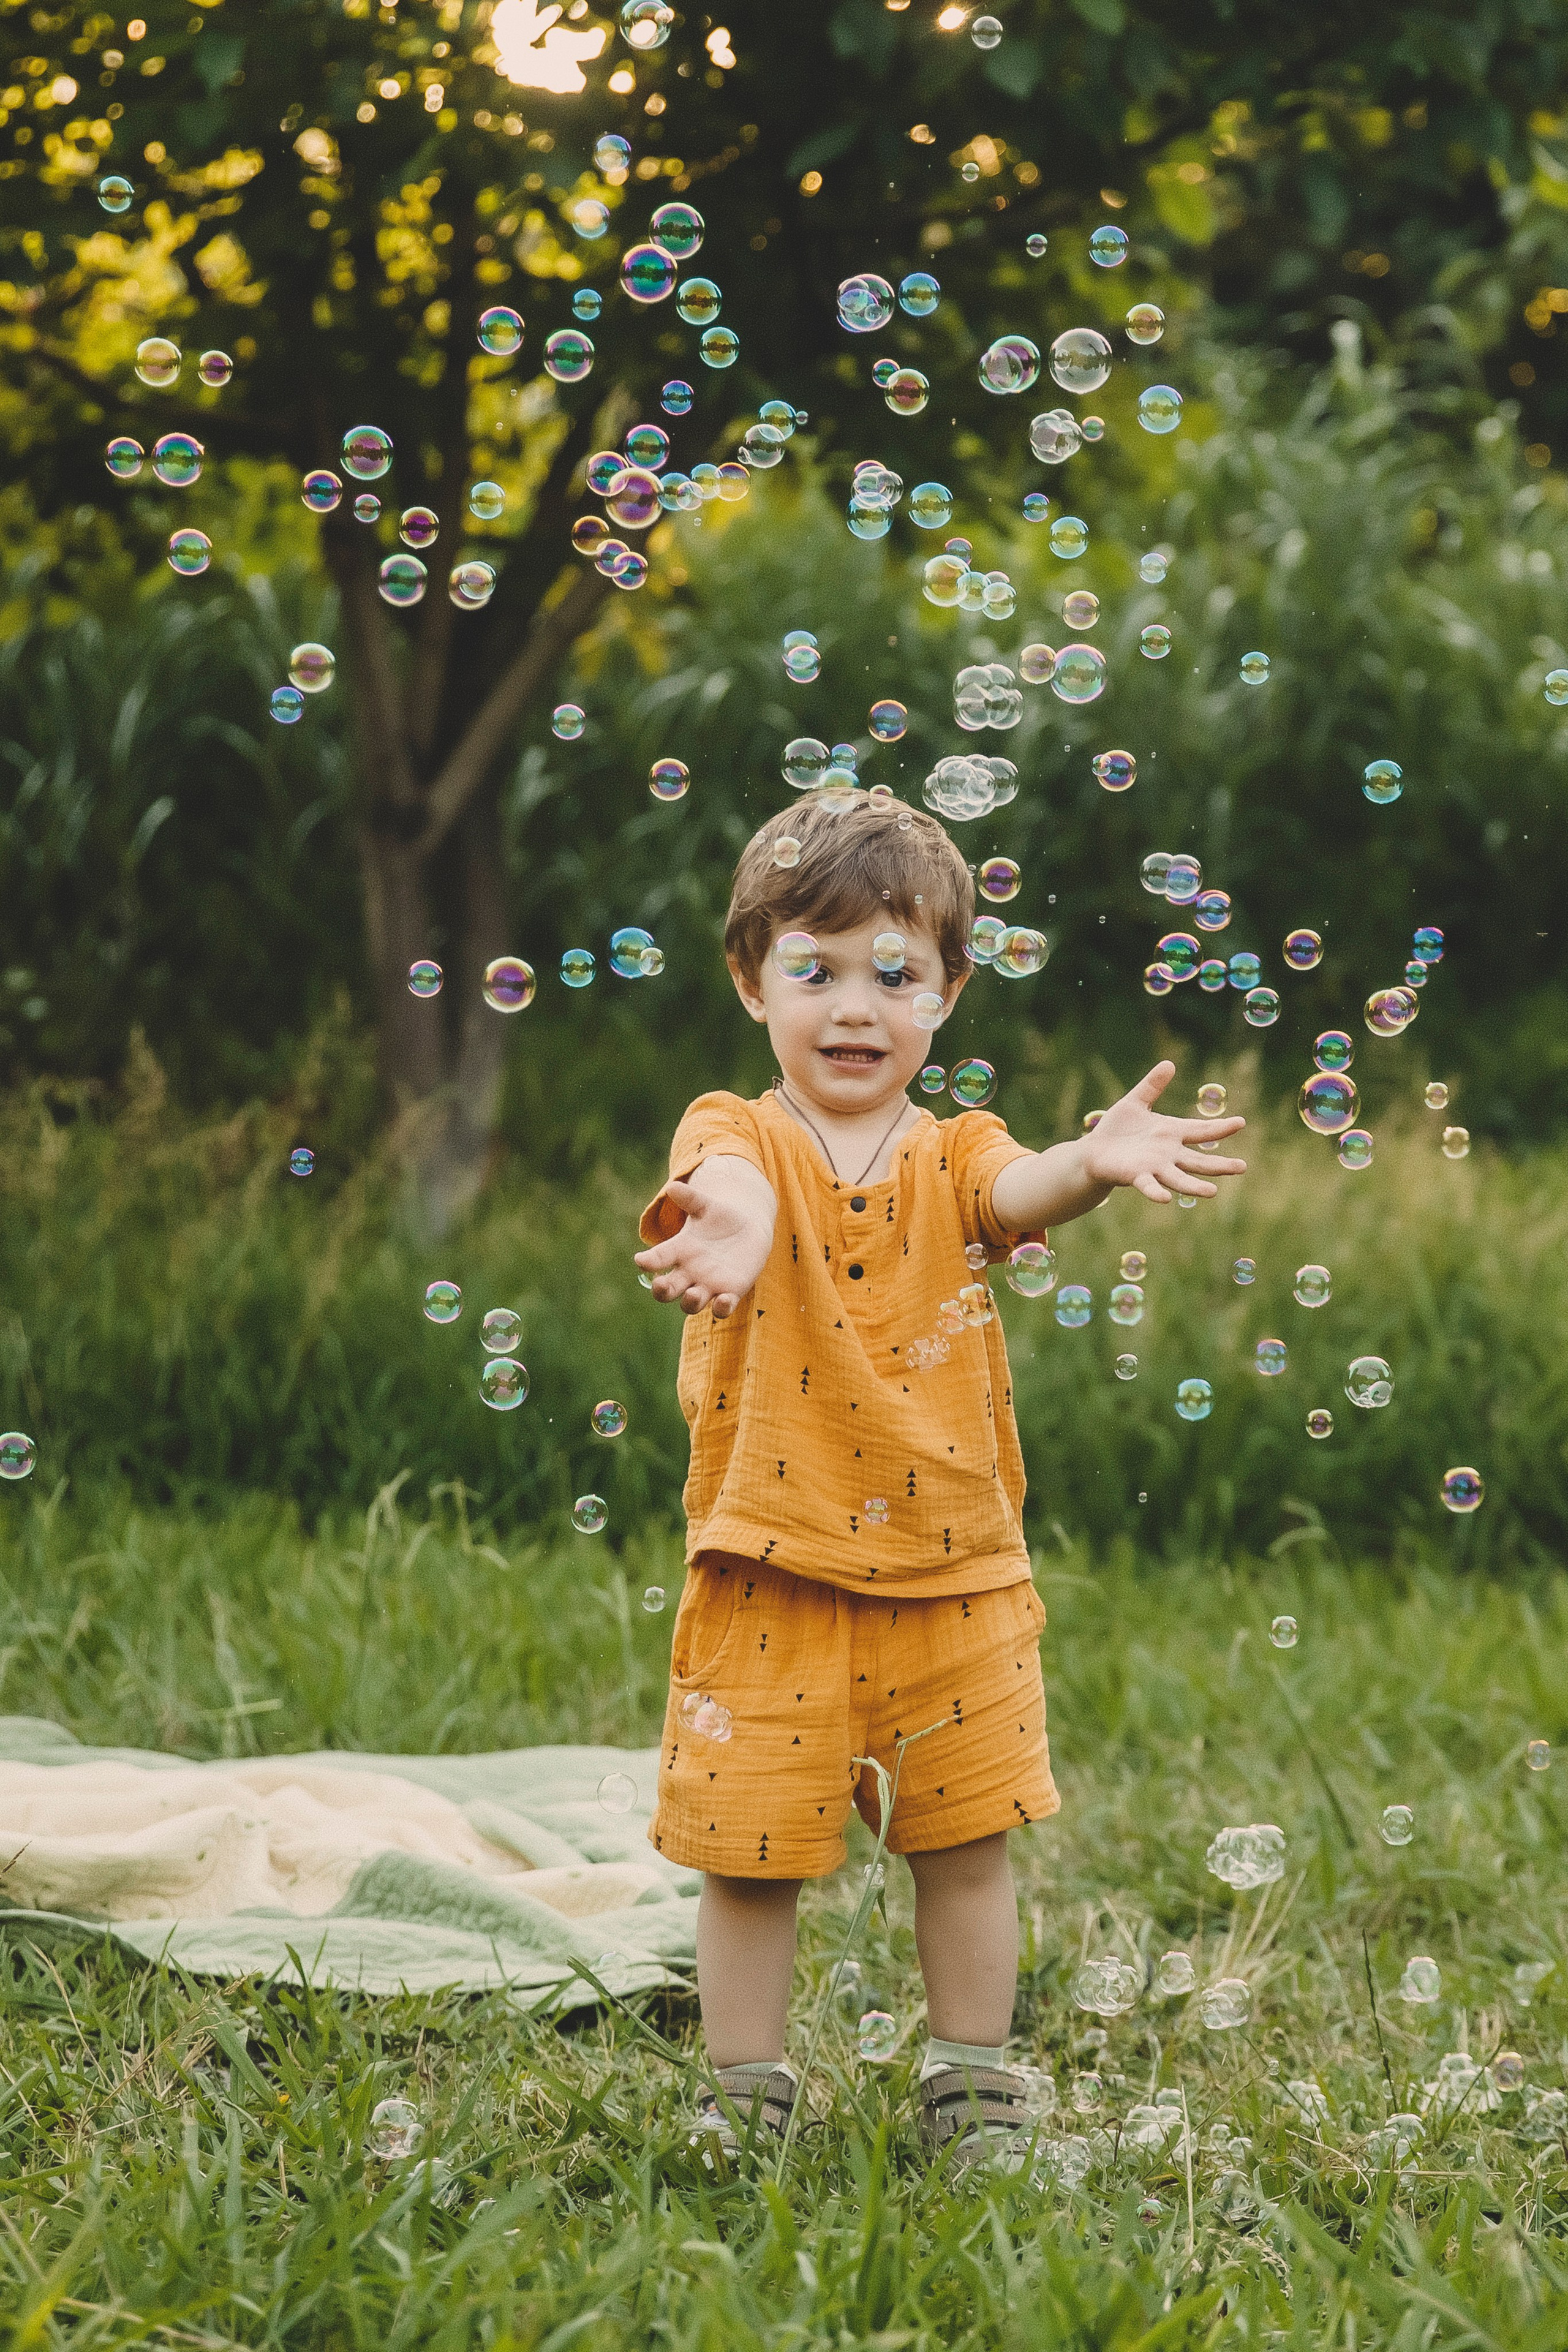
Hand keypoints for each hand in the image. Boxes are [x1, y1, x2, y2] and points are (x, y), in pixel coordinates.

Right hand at [634, 1165, 775, 1317]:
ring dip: (690, 1302)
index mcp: (679, 1251)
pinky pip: (722, 1308)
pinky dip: (721, 1307)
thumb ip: (691, 1199)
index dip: (648, 1261)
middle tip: (661, 1284)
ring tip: (693, 1293)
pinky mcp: (730, 1293)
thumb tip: (673, 1187)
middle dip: (662, 1290)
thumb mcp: (706, 1206)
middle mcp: (690, 1273)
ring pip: (691, 1303)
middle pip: (668, 1289)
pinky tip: (724, 1300)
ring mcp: (709, 1285)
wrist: (748, 1229)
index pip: (658, 1258)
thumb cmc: (720, 1217)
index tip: (641, 1260)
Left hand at [1081, 1060, 1246, 1204]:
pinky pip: (1148, 1185)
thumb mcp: (1135, 1102)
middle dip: (1219, 1165)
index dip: (1220, 1127)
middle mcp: (1167, 1154)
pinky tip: (1165, 1198)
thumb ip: (1152, 1085)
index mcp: (1171, 1134)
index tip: (1241, 1122)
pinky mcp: (1135, 1176)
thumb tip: (1169, 1064)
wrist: (1093, 1151)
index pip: (1201, 1131)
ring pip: (1178, 1178)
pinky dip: (1155, 1191)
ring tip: (1212, 1191)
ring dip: (1194, 1185)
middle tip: (1242, 1167)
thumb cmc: (1116, 1129)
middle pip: (1198, 1161)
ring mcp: (1153, 1167)